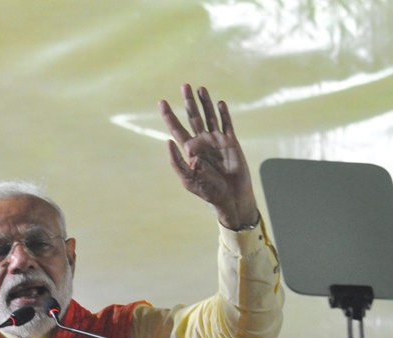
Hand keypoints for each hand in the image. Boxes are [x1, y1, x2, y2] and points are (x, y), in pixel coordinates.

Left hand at [159, 84, 258, 229]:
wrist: (230, 196)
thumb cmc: (207, 190)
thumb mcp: (187, 179)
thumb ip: (177, 161)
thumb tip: (168, 141)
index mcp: (189, 150)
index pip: (177, 128)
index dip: (169, 115)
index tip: (162, 102)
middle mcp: (202, 142)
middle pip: (193, 117)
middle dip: (188, 102)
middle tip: (184, 85)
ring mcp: (216, 140)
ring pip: (210, 116)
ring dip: (205, 103)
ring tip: (200, 88)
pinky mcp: (231, 142)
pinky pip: (227, 124)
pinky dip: (223, 113)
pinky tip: (219, 103)